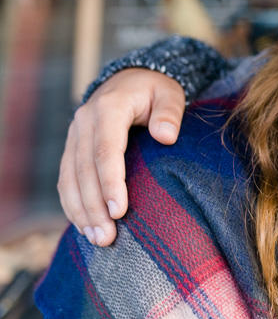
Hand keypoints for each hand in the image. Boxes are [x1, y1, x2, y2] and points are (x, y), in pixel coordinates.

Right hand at [58, 68, 185, 245]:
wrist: (130, 80)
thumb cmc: (156, 91)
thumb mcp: (170, 93)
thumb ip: (170, 113)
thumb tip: (166, 136)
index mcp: (109, 108)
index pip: (106, 151)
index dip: (111, 183)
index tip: (120, 211)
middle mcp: (84, 122)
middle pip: (84, 171)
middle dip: (94, 207)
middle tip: (107, 237)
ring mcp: (75, 135)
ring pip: (70, 179)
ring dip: (81, 211)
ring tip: (97, 238)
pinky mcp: (72, 148)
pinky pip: (66, 180)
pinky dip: (73, 204)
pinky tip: (85, 226)